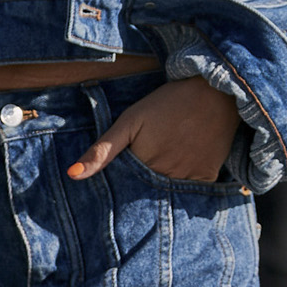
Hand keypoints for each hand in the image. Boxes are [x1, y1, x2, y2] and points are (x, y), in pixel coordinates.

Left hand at [67, 78, 240, 185]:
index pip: (125, 190)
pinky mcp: (208, 176)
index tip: (114, 194)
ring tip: (162, 173)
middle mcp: (165, 176)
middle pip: (146, 196)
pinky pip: (193, 193)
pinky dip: (185, 188)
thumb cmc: (167, 103)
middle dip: (140, 196)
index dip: (120, 190)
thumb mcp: (130, 121)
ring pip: (168, 197)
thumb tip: (73, 175)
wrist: (214, 90)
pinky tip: (181, 172)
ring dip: (162, 193)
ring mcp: (189, 178)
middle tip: (142, 181)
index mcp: (143, 164)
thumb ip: (102, 151)